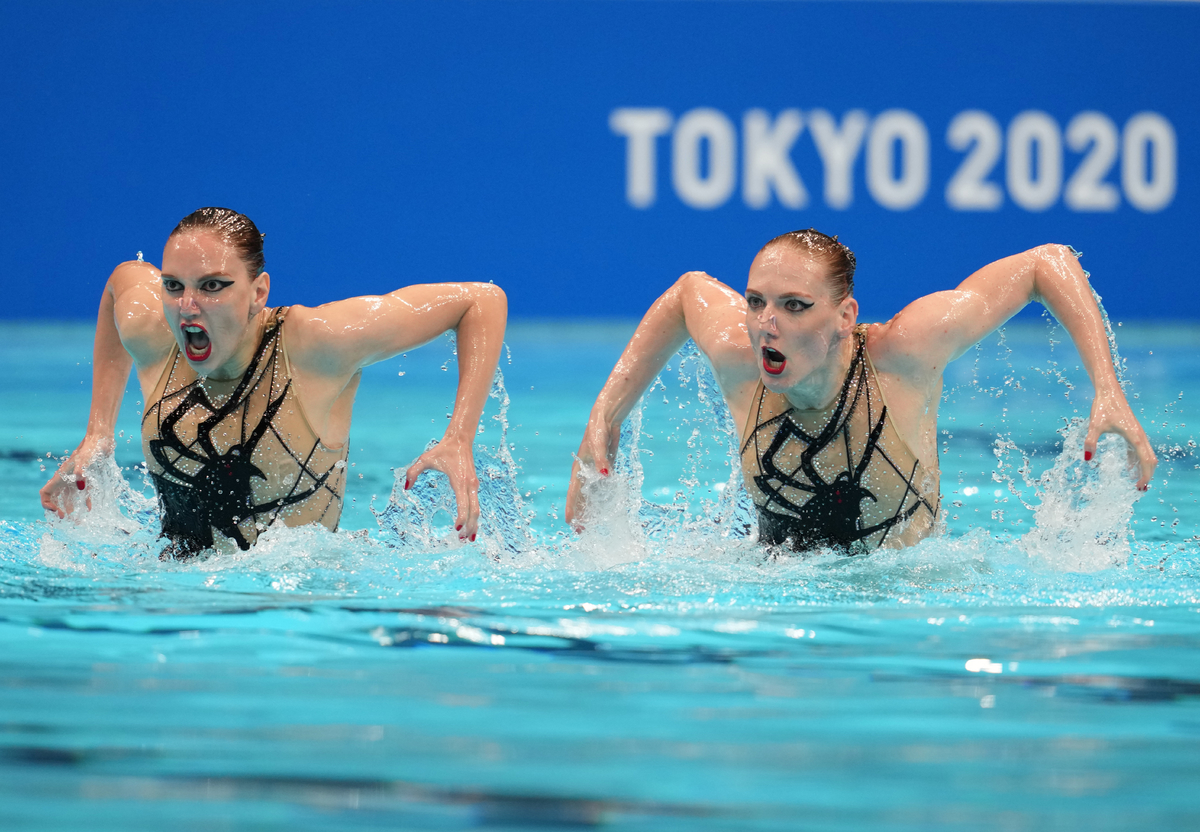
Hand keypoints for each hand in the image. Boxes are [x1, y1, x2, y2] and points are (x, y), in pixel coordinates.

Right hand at [39, 434, 113, 517]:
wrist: (101, 440)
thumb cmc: (92, 448)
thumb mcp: (86, 460)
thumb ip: (81, 472)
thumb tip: (81, 487)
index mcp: (61, 476)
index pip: (46, 492)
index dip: (47, 503)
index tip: (57, 511)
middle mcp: (66, 479)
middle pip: (56, 497)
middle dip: (59, 509)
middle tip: (66, 519)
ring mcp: (76, 479)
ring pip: (69, 497)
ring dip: (71, 508)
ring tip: (77, 520)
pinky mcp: (88, 478)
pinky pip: (83, 493)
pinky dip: (85, 501)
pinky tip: (90, 508)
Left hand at [403, 435, 479, 540]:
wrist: (460, 440)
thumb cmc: (442, 450)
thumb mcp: (425, 459)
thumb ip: (413, 472)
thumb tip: (406, 487)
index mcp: (459, 480)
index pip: (463, 503)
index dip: (461, 517)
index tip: (455, 528)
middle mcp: (470, 485)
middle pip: (474, 510)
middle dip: (470, 526)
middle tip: (463, 540)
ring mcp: (474, 485)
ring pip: (477, 509)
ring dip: (474, 524)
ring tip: (469, 538)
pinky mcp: (474, 485)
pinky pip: (476, 504)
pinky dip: (474, 516)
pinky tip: (470, 525)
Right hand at [565, 413, 619, 530]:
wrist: (606, 418)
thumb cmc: (598, 429)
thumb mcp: (599, 443)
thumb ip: (602, 459)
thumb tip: (604, 475)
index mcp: (579, 468)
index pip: (574, 493)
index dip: (572, 508)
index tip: (570, 522)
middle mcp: (585, 472)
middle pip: (581, 497)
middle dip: (580, 514)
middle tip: (580, 532)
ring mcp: (594, 471)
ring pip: (590, 495)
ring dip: (589, 509)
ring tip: (590, 525)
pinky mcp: (604, 467)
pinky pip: (601, 487)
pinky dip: (601, 498)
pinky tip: (604, 507)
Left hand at [1084, 388, 1156, 490]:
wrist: (1108, 391)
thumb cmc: (1103, 407)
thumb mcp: (1094, 425)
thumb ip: (1090, 442)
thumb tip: (1087, 459)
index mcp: (1135, 436)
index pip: (1146, 460)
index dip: (1145, 475)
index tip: (1140, 487)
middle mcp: (1140, 436)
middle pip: (1150, 459)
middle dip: (1147, 474)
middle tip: (1139, 489)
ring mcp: (1137, 433)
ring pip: (1145, 454)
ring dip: (1142, 468)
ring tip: (1136, 482)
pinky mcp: (1132, 430)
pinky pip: (1137, 449)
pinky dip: (1136, 460)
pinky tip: (1129, 467)